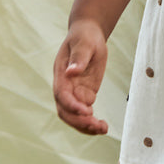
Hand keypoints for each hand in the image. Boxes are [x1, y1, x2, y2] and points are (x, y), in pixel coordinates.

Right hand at [53, 19, 108, 134]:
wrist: (88, 34)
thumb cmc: (85, 36)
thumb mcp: (84, 43)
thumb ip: (79, 57)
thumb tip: (71, 71)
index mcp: (61, 74)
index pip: (62, 95)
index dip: (72, 105)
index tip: (86, 111)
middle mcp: (65, 86)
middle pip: (65, 111)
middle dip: (79, 121)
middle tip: (97, 126)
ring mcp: (74, 92)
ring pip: (74, 116)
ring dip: (85, 126)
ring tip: (103, 129)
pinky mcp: (84, 94)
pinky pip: (84, 113)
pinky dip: (91, 122)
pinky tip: (103, 126)